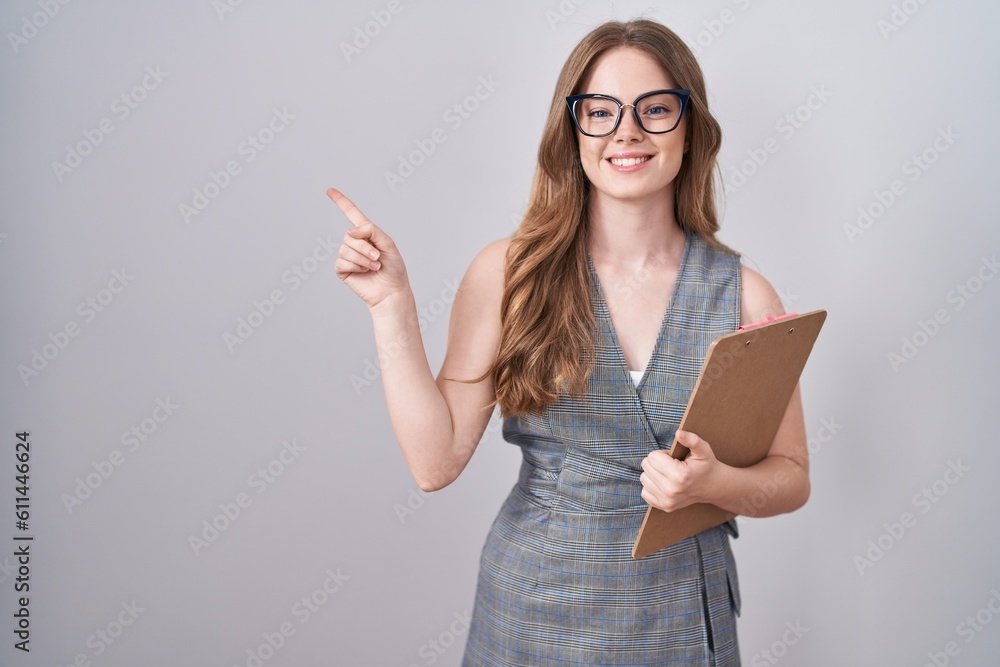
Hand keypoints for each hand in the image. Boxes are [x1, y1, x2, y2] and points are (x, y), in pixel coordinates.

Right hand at [328, 188, 409, 309]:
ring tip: (375, 266)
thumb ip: (371, 231)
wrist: (391, 290)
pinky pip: (342, 261)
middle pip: (349, 235)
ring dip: (363, 258)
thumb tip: (350, 231)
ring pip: (345, 249)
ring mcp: (347, 256)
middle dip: (365, 247)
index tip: (330, 190)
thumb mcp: (387, 243)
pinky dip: (355, 266)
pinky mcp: (343, 269)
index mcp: (366, 233)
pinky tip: (364, 272)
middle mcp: (355, 243)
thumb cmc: (393, 268)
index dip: (341, 201)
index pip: (351, 214)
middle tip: (377, 258)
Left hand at [639, 430, 723, 512]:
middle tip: (672, 465)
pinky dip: (652, 485)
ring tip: (669, 474)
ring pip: (643, 478)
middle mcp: (671, 490)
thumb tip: (678, 432)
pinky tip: (664, 483)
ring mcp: (667, 501)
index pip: (652, 457)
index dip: (663, 454)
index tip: (675, 458)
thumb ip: (691, 439)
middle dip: (657, 462)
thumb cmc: (706, 465)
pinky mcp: (664, 507)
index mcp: (679, 475)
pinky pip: (644, 492)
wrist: (713, 486)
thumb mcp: (702, 449)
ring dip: (654, 473)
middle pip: (646, 466)